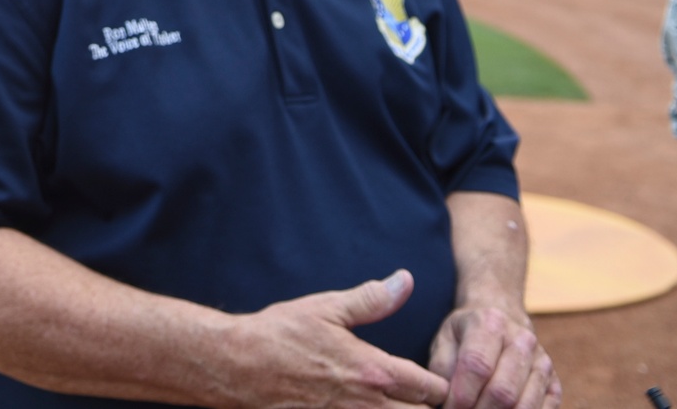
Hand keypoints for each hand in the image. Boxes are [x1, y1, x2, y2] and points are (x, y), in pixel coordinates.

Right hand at [210, 270, 449, 407]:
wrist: (236, 366)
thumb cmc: (280, 334)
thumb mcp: (327, 308)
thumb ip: (372, 299)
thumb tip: (406, 280)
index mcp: (372, 370)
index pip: (430, 389)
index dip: (440, 386)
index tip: (437, 380)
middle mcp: (365, 405)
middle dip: (426, 408)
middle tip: (422, 397)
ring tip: (399, 403)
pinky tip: (368, 408)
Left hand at [427, 304, 560, 408]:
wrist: (501, 315)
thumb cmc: (467, 334)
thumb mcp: (445, 340)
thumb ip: (441, 370)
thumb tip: (444, 400)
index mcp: (490, 323)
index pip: (477, 366)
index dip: (461, 396)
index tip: (449, 408)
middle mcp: (522, 340)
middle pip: (502, 391)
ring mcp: (542, 362)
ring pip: (524, 406)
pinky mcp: (554, 382)